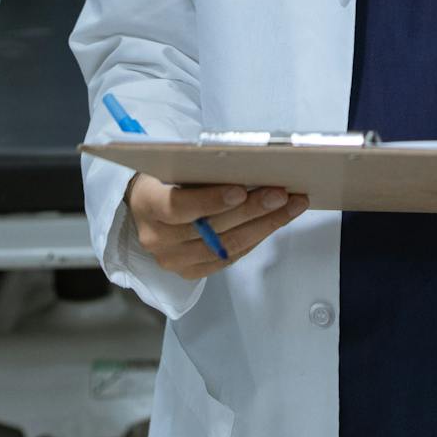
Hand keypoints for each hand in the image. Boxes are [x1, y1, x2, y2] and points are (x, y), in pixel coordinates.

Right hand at [125, 173, 308, 278]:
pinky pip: (229, 258)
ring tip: (290, 206)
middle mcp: (156, 237)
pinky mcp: (190, 271)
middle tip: (281, 194)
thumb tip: (247, 164)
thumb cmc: (165, 178)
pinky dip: (255, 239)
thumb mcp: (173, 165)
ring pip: (225, 246)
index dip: (210, 200)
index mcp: (147, 204)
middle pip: (210, 228)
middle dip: (251, 210)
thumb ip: (199, 169)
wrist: (146, 206)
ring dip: (263, 225)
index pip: (176, 206)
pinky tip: (274, 222)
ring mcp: (173, 259)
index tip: (240, 190)